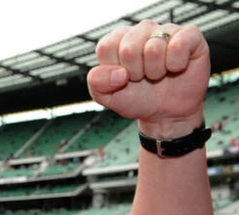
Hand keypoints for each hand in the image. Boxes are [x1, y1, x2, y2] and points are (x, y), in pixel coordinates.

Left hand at [87, 20, 209, 136]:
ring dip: (156, 71)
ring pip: (153, 48)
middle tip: (143, 77)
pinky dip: (176, 64)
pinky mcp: (189, 35)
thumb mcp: (107, 96)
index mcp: (117, 39)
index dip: (115, 70)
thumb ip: (97, 82)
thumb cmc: (136, 99)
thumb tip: (119, 72)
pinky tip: (176, 67)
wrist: (165, 112)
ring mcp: (165, 30)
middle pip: (129, 48)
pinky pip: (179, 45)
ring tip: (158, 73)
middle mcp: (141, 30)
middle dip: (135, 73)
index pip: (106, 47)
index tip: (123, 78)